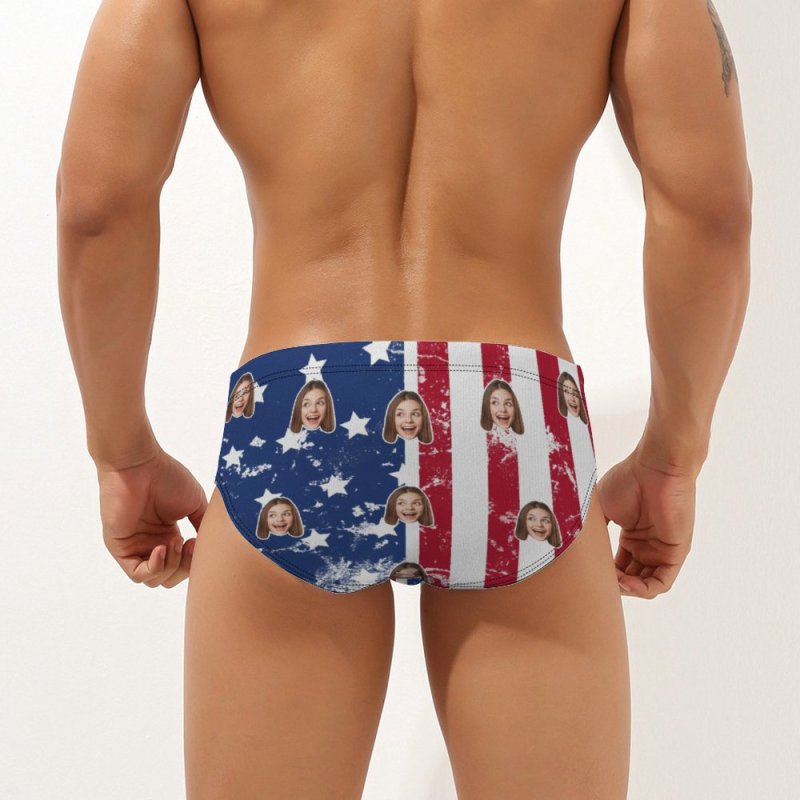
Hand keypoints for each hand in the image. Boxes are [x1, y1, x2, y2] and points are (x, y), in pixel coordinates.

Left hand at [96, 445, 207, 587]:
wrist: (139, 464)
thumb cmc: (166, 476)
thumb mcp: (195, 503)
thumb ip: (204, 526)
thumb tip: (212, 547)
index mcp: (169, 535)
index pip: (184, 565)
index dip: (195, 561)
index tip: (200, 541)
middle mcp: (152, 543)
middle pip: (171, 577)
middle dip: (185, 568)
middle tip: (190, 545)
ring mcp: (135, 547)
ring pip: (156, 580)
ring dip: (171, 566)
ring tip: (175, 541)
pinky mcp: (120, 548)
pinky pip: (138, 574)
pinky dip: (155, 568)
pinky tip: (162, 548)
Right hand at [595, 441, 696, 598]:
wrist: (656, 466)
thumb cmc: (629, 479)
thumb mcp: (602, 508)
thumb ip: (593, 530)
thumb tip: (573, 548)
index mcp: (631, 536)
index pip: (617, 566)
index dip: (603, 574)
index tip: (587, 573)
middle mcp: (647, 545)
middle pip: (630, 578)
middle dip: (613, 585)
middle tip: (596, 582)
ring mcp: (662, 550)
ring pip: (645, 584)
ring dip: (627, 590)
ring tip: (611, 585)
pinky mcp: (676, 552)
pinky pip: (662, 582)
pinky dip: (643, 589)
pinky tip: (625, 584)